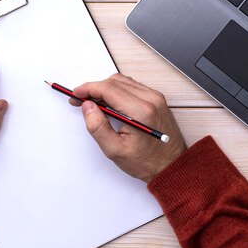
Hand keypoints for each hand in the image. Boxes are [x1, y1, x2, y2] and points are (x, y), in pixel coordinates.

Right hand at [71, 74, 186, 182]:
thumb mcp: (115, 150)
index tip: (76, 94)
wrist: (172, 165)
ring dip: (105, 89)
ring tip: (93, 103)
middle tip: (81, 101)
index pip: (109, 89)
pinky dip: (117, 91)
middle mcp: (151, 99)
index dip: (88, 89)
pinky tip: (109, 103)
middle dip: (94, 89)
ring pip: (123, 82)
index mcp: (141, 111)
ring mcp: (156, 98)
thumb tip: (87, 107)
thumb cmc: (147, 162)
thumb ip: (98, 127)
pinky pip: (132, 87)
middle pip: (115, 82)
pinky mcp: (157, 99)